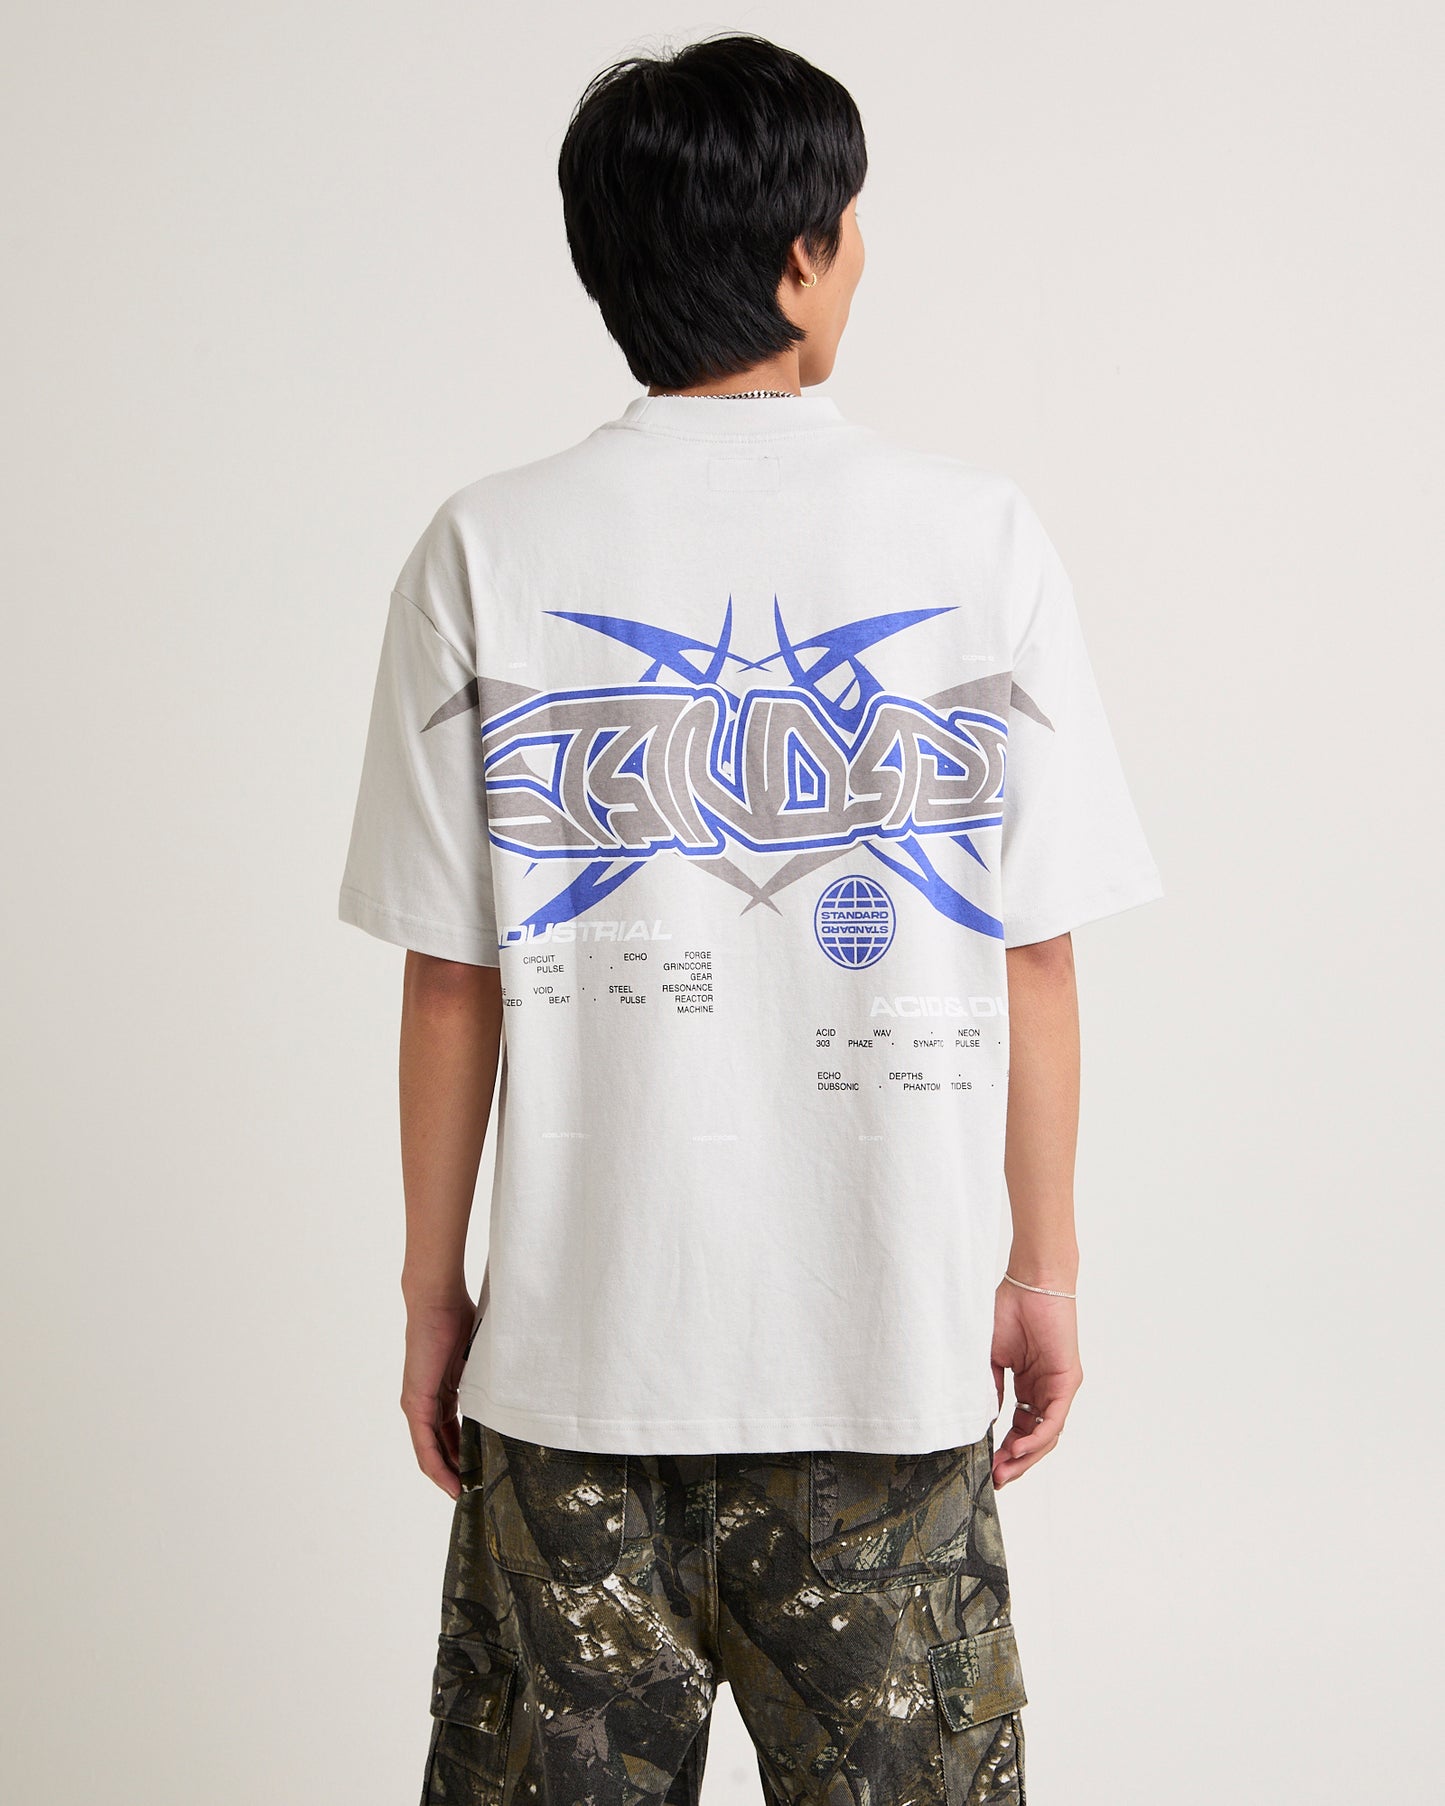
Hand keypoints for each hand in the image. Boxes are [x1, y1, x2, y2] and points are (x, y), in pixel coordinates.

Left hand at [400, 1291, 476, 1499]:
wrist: (437, 1300)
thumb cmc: (459, 1318)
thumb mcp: (478, 1358)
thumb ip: (487, 1378)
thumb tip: (514, 1391)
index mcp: (441, 1392)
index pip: (451, 1432)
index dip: (464, 1454)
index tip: (482, 1471)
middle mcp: (424, 1403)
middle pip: (441, 1447)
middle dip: (458, 1470)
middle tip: (478, 1490)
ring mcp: (417, 1404)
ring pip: (431, 1451)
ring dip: (447, 1474)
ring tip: (466, 1494)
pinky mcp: (415, 1403)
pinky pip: (425, 1444)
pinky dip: (437, 1465)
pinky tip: (450, 1482)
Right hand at [989, 1278, 1081, 1486]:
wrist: (1029, 1284)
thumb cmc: (1008, 1310)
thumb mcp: (990, 1358)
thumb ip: (990, 1390)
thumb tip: (985, 1422)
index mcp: (1028, 1386)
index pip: (1019, 1428)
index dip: (1004, 1450)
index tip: (986, 1467)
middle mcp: (1045, 1391)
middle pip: (1034, 1439)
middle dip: (1015, 1463)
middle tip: (996, 1479)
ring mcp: (1057, 1388)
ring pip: (1045, 1435)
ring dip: (1025, 1456)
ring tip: (1004, 1469)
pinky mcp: (1067, 1382)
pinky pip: (1053, 1419)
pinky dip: (1036, 1437)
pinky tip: (1019, 1449)